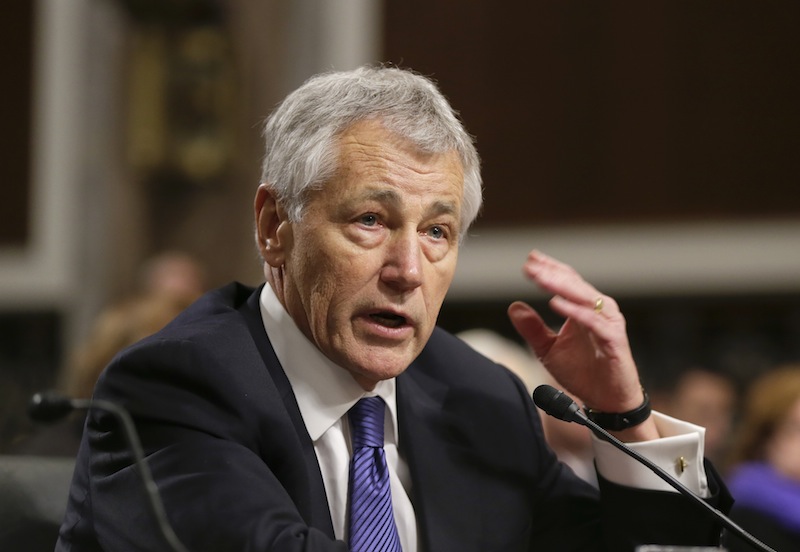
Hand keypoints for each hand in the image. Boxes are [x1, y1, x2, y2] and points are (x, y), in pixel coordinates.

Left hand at [508, 250, 657, 439]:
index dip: (549, 269)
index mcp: (584, 308)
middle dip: (550, 273)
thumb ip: (532, 328)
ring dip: (560, 286)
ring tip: (540, 278)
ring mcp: (607, 323)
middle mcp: (598, 310)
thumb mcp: (548, 350)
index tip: (529, 260)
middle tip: (529, 264)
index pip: (566, 281)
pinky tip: (554, 303)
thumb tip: (513, 306)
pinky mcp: (613, 339)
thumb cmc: (582, 372)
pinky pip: (593, 321)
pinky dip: (574, 311)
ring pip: (583, 297)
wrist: (606, 400)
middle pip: (573, 284)